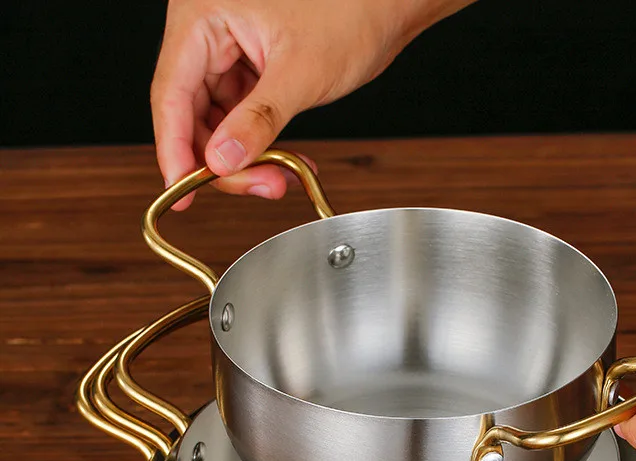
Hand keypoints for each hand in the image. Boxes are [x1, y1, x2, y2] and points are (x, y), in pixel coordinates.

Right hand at [151, 0, 473, 208]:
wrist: (387, 3)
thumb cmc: (351, 10)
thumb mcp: (301, 74)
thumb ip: (258, 121)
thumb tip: (222, 161)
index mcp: (204, 16)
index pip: (172, 94)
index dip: (174, 150)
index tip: (182, 192)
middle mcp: (208, 30)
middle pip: (192, 114)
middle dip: (224, 161)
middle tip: (259, 187)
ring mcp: (228, 50)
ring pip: (217, 122)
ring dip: (245, 158)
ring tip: (278, 178)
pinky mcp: (250, 67)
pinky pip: (241, 116)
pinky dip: (261, 144)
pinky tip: (283, 162)